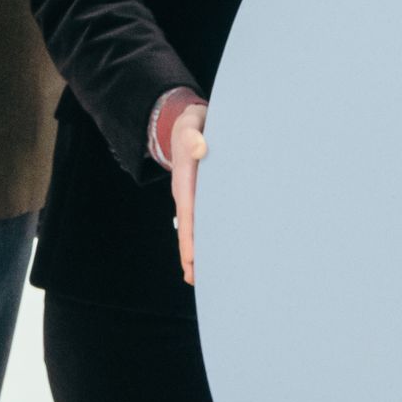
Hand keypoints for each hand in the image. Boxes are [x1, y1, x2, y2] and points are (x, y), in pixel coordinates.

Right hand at [160, 93, 207, 284]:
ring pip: (197, 228)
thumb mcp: (191, 123)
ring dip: (201, 251)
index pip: (188, 209)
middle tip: (196, 279)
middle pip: (189, 227)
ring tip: (205, 279)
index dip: (191, 234)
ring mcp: (193, 196)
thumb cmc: (194, 124)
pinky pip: (206, 220)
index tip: (193, 257)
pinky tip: (217, 256)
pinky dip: (209, 238)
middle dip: (192, 253)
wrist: (188, 124)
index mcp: (184, 177)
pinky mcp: (203, 197)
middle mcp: (186, 191)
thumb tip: (201, 149)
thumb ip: (194, 133)